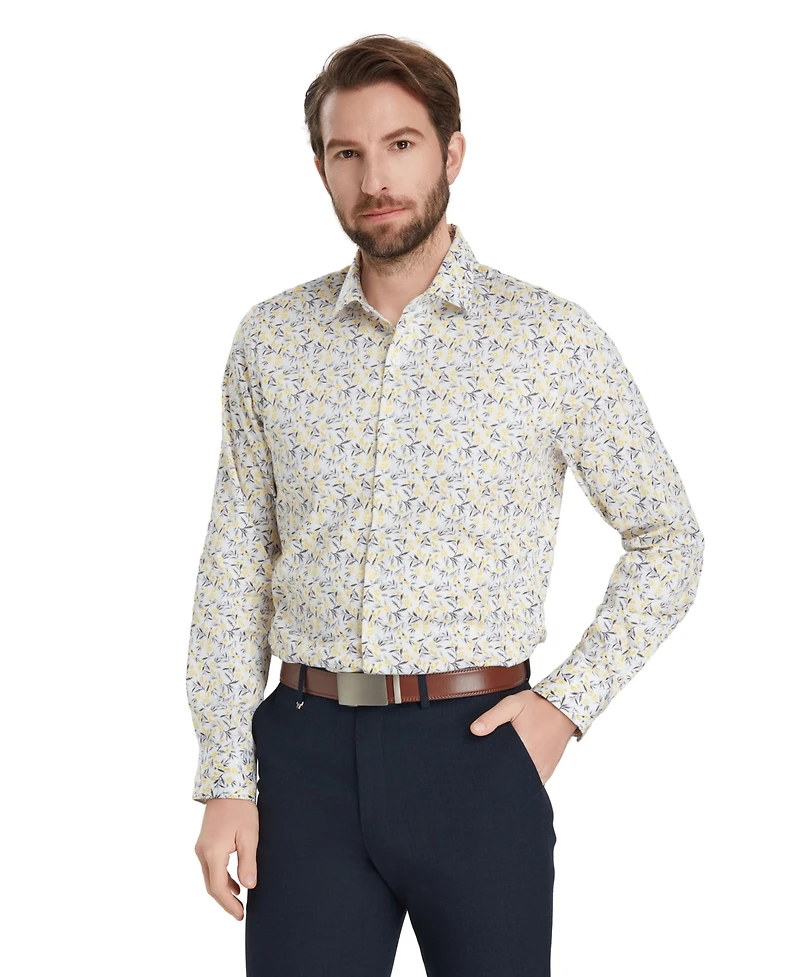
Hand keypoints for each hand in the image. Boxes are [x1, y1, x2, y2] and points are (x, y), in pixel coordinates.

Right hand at [194, 797, 258, 919]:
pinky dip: (221, 878)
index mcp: (213, 852)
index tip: (241, 915)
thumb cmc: (240, 809)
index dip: (229, 905)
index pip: (218, 888)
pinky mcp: (204, 843)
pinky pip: (210, 867)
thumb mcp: (249, 836)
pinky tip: (234, 883)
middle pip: (211, 886)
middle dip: (225, 902)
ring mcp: (201, 848)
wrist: (227, 786)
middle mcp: (202, 852)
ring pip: (210, 877)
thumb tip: (249, 887)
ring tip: (239, 901)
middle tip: (240, 913)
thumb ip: (248, 863)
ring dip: (223, 891)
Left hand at [470, 689, 577, 784]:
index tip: (479, 767)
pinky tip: (513, 769)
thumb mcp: (512, 704)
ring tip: (500, 768)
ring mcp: (542, 770)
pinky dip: (523, 778)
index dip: (488, 769)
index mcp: (524, 749)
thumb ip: (492, 717)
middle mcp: (534, 764)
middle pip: (510, 778)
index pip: (500, 770)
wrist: (563, 708)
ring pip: (521, 782)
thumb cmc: (537, 706)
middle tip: (488, 766)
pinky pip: (532, 781)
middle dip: (498, 775)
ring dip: (511, 778)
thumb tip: (474, 730)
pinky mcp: (547, 772)